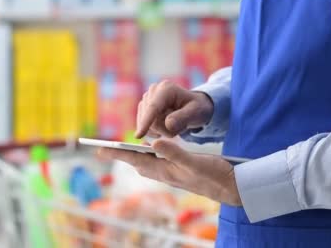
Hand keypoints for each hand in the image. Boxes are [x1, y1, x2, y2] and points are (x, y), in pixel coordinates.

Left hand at [98, 139, 241, 206]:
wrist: (231, 187)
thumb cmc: (215, 175)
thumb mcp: (195, 163)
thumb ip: (175, 152)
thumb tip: (154, 143)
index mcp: (166, 171)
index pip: (135, 160)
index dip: (117, 154)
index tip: (99, 150)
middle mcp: (166, 173)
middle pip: (138, 162)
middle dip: (122, 155)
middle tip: (106, 149)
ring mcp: (173, 173)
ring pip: (148, 162)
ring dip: (135, 154)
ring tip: (123, 148)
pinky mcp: (180, 170)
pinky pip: (159, 161)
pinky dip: (151, 154)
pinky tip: (153, 149)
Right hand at [136, 80, 213, 138]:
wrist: (195, 106)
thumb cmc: (197, 108)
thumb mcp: (196, 112)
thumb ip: (183, 118)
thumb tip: (168, 124)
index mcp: (167, 89)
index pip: (153, 107)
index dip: (146, 121)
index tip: (139, 135)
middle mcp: (154, 90)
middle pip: (150, 119)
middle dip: (164, 129)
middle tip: (181, 127)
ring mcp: (147, 98)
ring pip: (146, 124)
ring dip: (161, 131)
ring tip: (176, 125)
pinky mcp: (143, 107)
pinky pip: (144, 126)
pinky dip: (155, 131)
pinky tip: (166, 128)